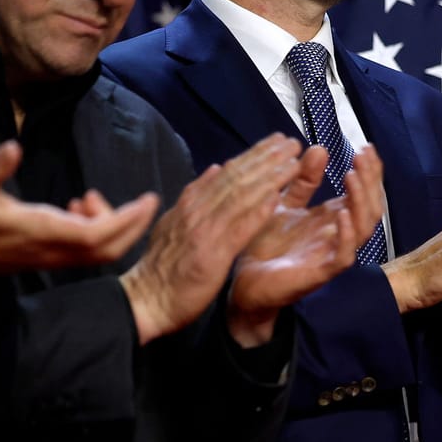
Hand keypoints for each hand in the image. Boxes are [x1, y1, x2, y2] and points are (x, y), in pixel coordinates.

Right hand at [0, 140, 157, 287]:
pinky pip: (85, 252)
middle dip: (134, 226)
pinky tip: (77, 208)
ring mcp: (52, 258)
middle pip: (110, 248)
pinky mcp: (47, 258)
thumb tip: (13, 147)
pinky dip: (96, 232)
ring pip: (100, 253)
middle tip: (147, 200)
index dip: (127, 219)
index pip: (99, 234)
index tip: (148, 200)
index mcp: (42, 231)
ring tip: (91, 198)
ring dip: (113, 227)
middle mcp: (53, 250)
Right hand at [118, 134, 303, 343]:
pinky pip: (238, 229)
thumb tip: (215, 168)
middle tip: (292, 141)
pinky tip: (278, 200)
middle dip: (266, 158)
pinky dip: (257, 212)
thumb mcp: (175, 223)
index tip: (276, 141)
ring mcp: (204, 231)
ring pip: (240, 196)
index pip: (227, 173)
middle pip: (237, 178)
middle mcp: (197, 211)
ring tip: (294, 162)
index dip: (253, 155)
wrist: (147, 300)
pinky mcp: (212, 254)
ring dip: (269, 177)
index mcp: (191, 204)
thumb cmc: (163, 267)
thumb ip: (196, 197)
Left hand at [226, 144, 386, 346]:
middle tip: (362, 155)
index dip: (369, 172)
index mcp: (332, 220)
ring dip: (361, 201)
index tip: (365, 147)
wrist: (243, 285)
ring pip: (364, 229)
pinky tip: (342, 214)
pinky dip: (347, 235)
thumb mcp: (284, 206)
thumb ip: (302, 181)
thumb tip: (319, 148)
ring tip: (353, 176)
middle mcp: (338, 236)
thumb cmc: (265, 248)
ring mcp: (331, 255)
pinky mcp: (320, 273)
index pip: (363, 193)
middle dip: (370, 180)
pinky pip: (344, 256)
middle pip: (370, 207)